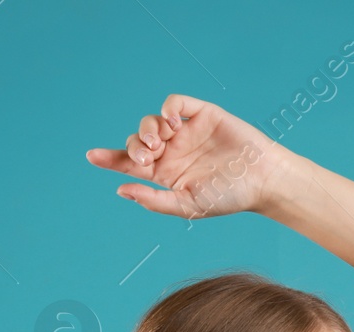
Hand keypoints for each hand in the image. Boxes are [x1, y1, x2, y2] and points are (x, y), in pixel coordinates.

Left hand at [85, 93, 298, 220]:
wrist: (262, 180)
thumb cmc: (227, 197)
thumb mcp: (187, 206)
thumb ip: (154, 201)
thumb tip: (121, 189)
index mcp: (165, 174)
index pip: (129, 164)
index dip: (109, 159)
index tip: (91, 157)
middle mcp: (172, 151)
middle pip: (137, 141)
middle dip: (134, 147)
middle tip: (148, 159)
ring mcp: (185, 131)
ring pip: (152, 121)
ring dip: (148, 130)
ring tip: (160, 144)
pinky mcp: (201, 114)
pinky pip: (176, 103)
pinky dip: (168, 108)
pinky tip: (172, 122)